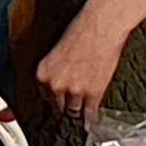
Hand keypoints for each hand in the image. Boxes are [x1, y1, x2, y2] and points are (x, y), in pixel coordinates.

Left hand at [33, 11, 131, 126]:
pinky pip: (90, 113)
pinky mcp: (94, 93)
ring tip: (81, 109)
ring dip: (78, 110)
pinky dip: (91, 118)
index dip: (54, 97)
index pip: (44, 96)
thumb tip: (59, 84)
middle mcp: (56, 84)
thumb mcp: (58, 50)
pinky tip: (91, 120)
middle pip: (57, 107)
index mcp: (43, 72)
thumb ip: (56, 70)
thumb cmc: (82, 30)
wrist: (102, 25)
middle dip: (65, 104)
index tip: (59, 100)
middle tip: (71, 103)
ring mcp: (75, 91)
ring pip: (74, 111)